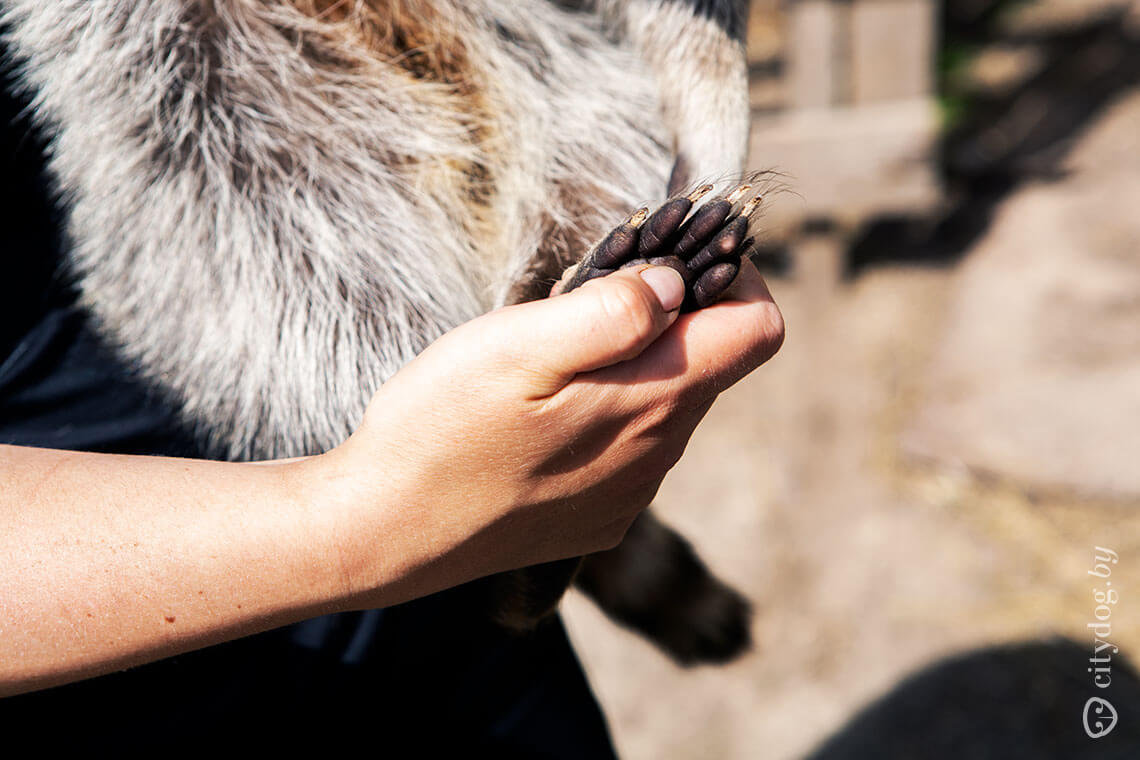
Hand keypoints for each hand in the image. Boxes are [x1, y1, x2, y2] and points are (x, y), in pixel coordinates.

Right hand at [319, 261, 783, 606]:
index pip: (760, 330)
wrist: (385, 532)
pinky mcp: (600, 518)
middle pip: (712, 364)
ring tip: (553, 361)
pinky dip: (608, 415)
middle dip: (672, 318)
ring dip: (634, 367)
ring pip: (669, 406)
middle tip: (587, 299)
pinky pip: (633, 451)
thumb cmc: (441, 427)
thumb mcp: (519, 345)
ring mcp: (631, 494)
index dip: (736, 278)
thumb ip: (612, 312)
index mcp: (653, 401)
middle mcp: (658, 455)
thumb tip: (676, 284)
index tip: (673, 257)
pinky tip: (540, 419)